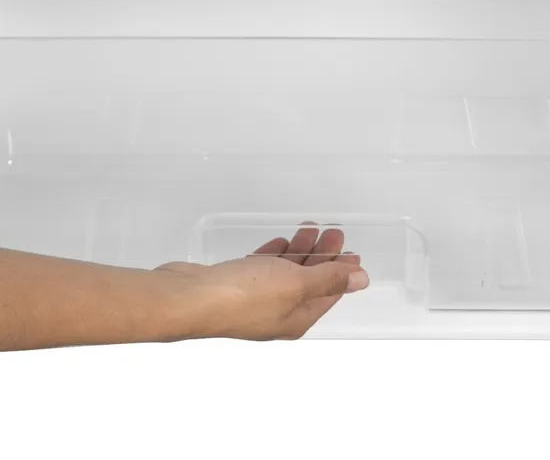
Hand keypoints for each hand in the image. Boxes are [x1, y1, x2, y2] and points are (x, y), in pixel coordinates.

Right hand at [156, 225, 368, 339]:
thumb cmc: (243, 295)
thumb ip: (329, 279)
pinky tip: (280, 243)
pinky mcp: (232, 285)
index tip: (352, 251)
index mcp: (295, 319)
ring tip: (310, 229)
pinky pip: (262, 268)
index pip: (328, 294)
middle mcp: (276, 314)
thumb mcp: (297, 285)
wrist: (188, 298)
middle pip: (308, 282)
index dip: (342, 272)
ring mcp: (252, 300)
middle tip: (333, 232)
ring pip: (285, 273)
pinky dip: (274, 255)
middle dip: (323, 257)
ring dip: (300, 252)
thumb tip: (362, 280)